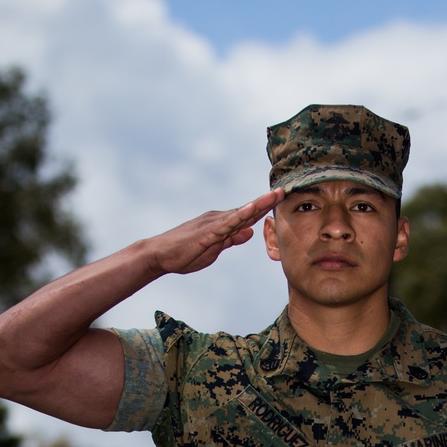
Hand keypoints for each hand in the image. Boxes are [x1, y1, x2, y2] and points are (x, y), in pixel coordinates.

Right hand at [149, 189, 283, 276]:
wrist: (160, 255)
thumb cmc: (184, 254)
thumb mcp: (215, 249)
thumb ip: (232, 239)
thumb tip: (250, 231)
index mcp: (222, 224)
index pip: (247, 215)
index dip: (265, 208)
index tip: (280, 200)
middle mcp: (219, 219)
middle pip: (248, 209)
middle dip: (267, 201)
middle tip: (285, 190)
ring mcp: (214, 223)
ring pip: (241, 212)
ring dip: (260, 203)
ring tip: (276, 195)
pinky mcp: (208, 232)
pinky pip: (228, 222)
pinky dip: (242, 214)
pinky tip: (254, 208)